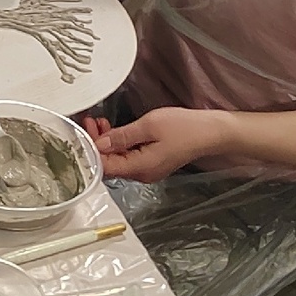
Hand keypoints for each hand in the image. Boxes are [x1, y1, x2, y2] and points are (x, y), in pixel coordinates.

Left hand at [90, 105, 228, 180]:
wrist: (212, 132)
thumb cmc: (184, 128)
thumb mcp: (149, 126)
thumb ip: (122, 136)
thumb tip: (99, 144)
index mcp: (140, 168)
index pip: (104, 167)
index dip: (90, 151)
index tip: (83, 131)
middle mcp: (141, 174)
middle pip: (109, 164)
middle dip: (96, 144)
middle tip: (90, 122)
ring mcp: (147, 170)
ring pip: (118, 160)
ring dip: (107, 142)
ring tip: (100, 122)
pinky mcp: (152, 162)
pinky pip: (128, 157)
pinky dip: (119, 144)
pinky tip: (115, 130)